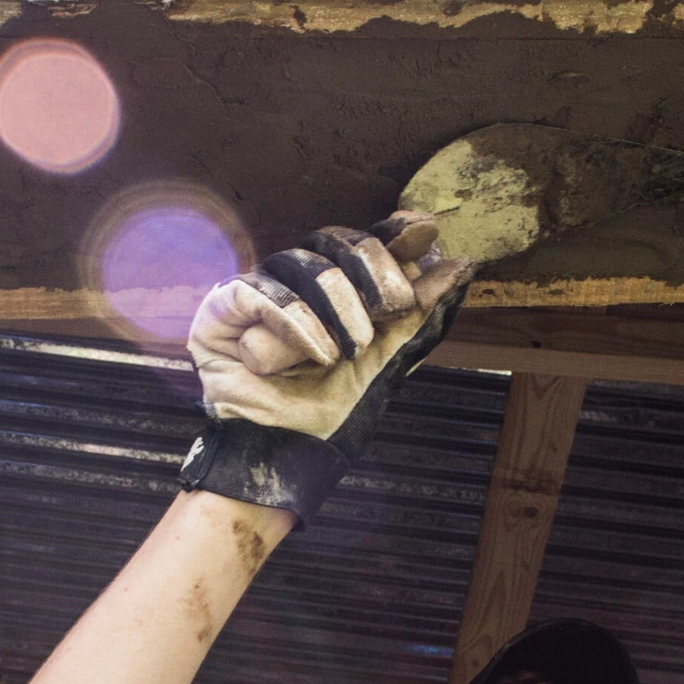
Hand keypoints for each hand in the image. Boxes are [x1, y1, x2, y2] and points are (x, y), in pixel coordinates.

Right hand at [179, 213, 476, 521]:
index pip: (364, 243)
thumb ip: (419, 314)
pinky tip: (314, 353)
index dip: (393, 233)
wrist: (290, 454)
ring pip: (302, 265)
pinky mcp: (221, 311)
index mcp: (337, 288)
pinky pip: (257, 291)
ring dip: (334, 310)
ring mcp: (259, 291)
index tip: (425, 230)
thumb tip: (461, 265)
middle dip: (373, 273)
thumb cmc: (334, 411)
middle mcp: (297, 282)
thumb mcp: (387, 361)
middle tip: (391, 308)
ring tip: (344, 353)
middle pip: (337, 242)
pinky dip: (291, 321)